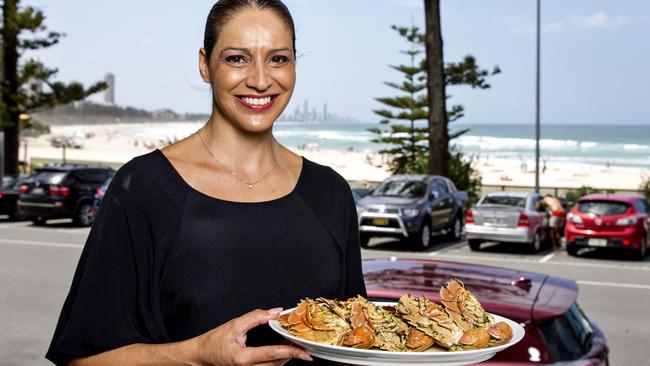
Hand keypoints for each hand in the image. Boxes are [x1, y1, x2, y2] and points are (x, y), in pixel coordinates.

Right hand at [192, 308, 312, 365]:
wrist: (200, 356)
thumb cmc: (213, 342)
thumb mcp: (233, 325)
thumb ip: (255, 317)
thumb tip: (275, 312)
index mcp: (242, 358)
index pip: (272, 355)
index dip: (291, 352)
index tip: (305, 353)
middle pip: (276, 364)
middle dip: (291, 355)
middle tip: (302, 345)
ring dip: (285, 358)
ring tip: (293, 347)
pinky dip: (276, 360)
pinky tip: (281, 352)